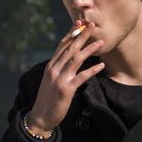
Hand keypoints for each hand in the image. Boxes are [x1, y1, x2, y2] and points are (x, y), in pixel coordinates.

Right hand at [26, 20, 104, 136]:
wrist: (40, 117)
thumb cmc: (47, 99)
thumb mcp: (50, 80)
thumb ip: (58, 68)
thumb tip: (68, 59)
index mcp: (51, 66)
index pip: (62, 45)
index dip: (71, 33)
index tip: (80, 23)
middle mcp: (54, 69)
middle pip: (70, 48)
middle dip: (82, 35)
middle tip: (92, 25)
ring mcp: (60, 79)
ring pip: (76, 59)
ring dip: (89, 49)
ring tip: (100, 42)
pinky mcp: (66, 89)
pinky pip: (81, 77)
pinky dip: (92, 70)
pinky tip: (101, 65)